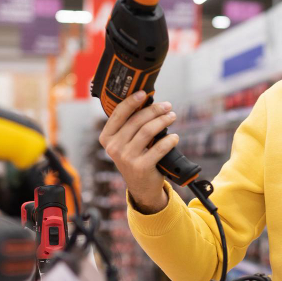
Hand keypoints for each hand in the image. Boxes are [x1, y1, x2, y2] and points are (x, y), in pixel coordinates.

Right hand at [98, 90, 176, 213]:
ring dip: (163, 121)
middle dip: (155, 110)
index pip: (118, 114)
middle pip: (137, 120)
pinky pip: (159, 147)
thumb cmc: (135, 158)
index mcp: (107, 137)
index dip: (132, 101)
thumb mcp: (126, 142)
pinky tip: (175, 137)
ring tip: (172, 116)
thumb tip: (148, 101)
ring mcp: (126, 158)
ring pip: (148, 131)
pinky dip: (170, 140)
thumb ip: (131, 125)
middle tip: (167, 106)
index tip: (144, 93)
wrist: (141, 186)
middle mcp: (113, 147)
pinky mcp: (141, 167)